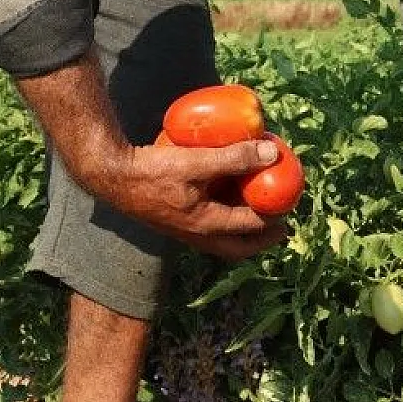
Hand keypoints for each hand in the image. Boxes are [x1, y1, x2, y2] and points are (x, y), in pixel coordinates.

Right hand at [103, 135, 289, 260]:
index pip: (252, 226)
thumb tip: (272, 153)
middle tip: (282, 227)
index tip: (291, 204)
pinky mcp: (174, 220)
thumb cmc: (153, 171)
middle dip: (262, 240)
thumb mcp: (197, 162)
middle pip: (238, 248)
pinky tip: (225, 196)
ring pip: (223, 240)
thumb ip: (234, 157)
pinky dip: (224, 217)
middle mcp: (197, 234)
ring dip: (244, 231)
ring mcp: (184, 230)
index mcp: (207, 225)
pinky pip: (208, 226)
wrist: (111, 177)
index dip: (275, 216)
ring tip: (259, 213)